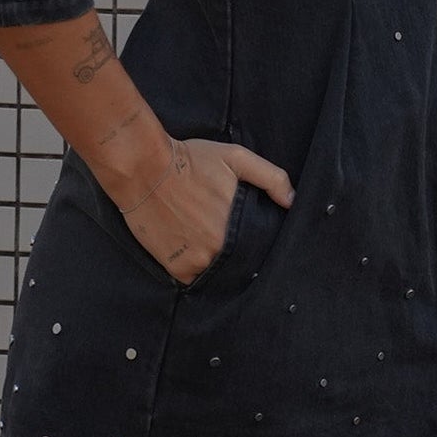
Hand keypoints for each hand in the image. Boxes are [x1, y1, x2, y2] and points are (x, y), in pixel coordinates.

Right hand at [116, 137, 293, 285]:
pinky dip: (195, 268)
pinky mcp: (176, 267)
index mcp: (240, 227)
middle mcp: (221, 250)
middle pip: (239, 262)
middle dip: (237, 253)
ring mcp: (198, 261)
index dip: (257, 245)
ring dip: (216, 262)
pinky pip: (194, 278)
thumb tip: (292, 202)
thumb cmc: (191, 160)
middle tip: (224, 235)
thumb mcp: (236, 158)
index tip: (249, 236)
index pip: (260, 249)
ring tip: (207, 241)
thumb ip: (271, 178)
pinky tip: (190, 249)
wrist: (144, 168)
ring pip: (218, 271)